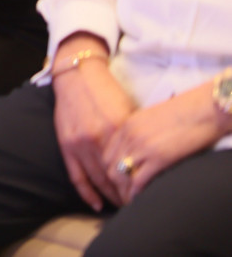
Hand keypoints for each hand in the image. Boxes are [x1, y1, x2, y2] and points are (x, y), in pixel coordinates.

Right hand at [51, 58, 135, 210]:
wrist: (76, 74)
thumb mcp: (127, 109)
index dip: (141, 185)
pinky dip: (87, 192)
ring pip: (98, 180)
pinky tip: (97, 204)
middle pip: (116, 178)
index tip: (150, 194)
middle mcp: (98, 139)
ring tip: (122, 206)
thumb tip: (146, 158)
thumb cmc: (105, 90)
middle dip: (128, 195)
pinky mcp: (66, 144)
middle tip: (139, 206)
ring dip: (111, 196)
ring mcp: (80, 143)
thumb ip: (133, 134)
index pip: (132, 166)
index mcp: (117, 129)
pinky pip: (77, 176)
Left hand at [103, 84, 224, 203]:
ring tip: (130, 203)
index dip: (110, 171)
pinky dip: (136, 193)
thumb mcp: (152, 120)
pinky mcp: (158, 157)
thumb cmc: (185, 113)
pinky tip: (140, 200)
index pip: (107, 153)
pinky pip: (139, 181)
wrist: (204, 109)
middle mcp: (129, 135)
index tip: (117, 183)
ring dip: (123, 192)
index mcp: (127, 125)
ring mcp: (142, 146)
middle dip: (114, 185)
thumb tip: (139, 153)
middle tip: (122, 197)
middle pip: (109, 166)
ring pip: (120, 176)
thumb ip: (140, 134)